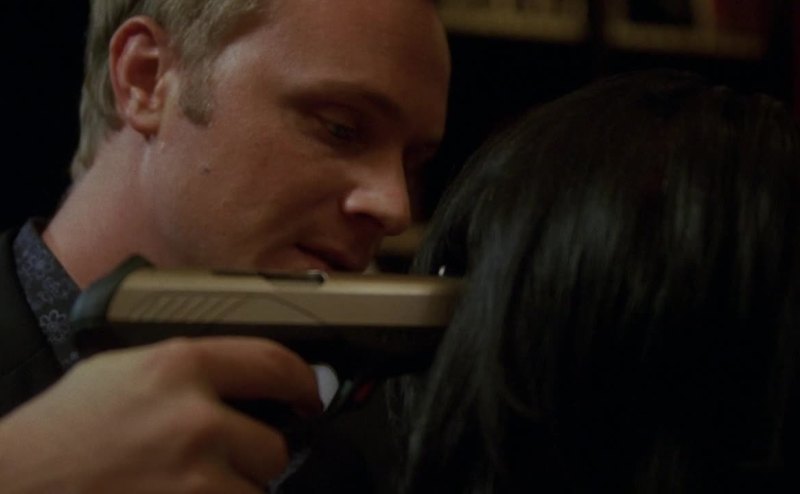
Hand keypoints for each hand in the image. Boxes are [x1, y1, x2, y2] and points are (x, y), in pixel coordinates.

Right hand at [0, 336, 321, 492]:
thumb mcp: (120, 371)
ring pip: (256, 490)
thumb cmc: (58, 435)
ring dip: (231, 493)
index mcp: (179, 367)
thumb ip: (183, 367)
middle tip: (218, 462)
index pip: (275, 362)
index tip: (309, 397)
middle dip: (253, 458)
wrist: (15, 485)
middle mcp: (196, 418)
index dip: (303, 382)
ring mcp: (195, 476)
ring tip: (184, 487)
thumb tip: (237, 374)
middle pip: (274, 445)